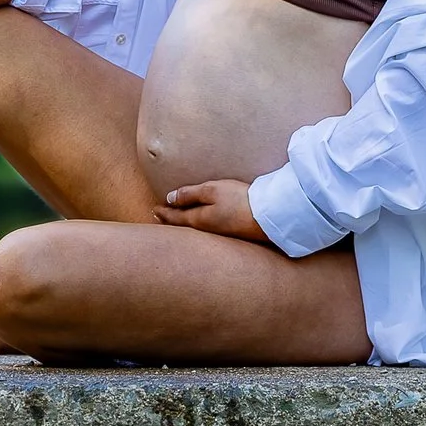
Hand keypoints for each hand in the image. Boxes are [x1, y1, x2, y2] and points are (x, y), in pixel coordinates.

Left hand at [155, 178, 269, 243]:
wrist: (272, 217)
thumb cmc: (240, 200)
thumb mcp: (212, 191)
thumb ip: (190, 193)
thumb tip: (169, 198)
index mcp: (200, 221)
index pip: (175, 218)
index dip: (163, 213)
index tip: (153, 209)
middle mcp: (208, 231)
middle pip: (184, 226)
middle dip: (171, 221)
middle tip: (159, 216)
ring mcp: (222, 234)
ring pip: (196, 229)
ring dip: (184, 223)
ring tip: (178, 219)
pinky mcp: (234, 233)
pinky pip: (210, 229)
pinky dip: (200, 225)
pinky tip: (204, 222)